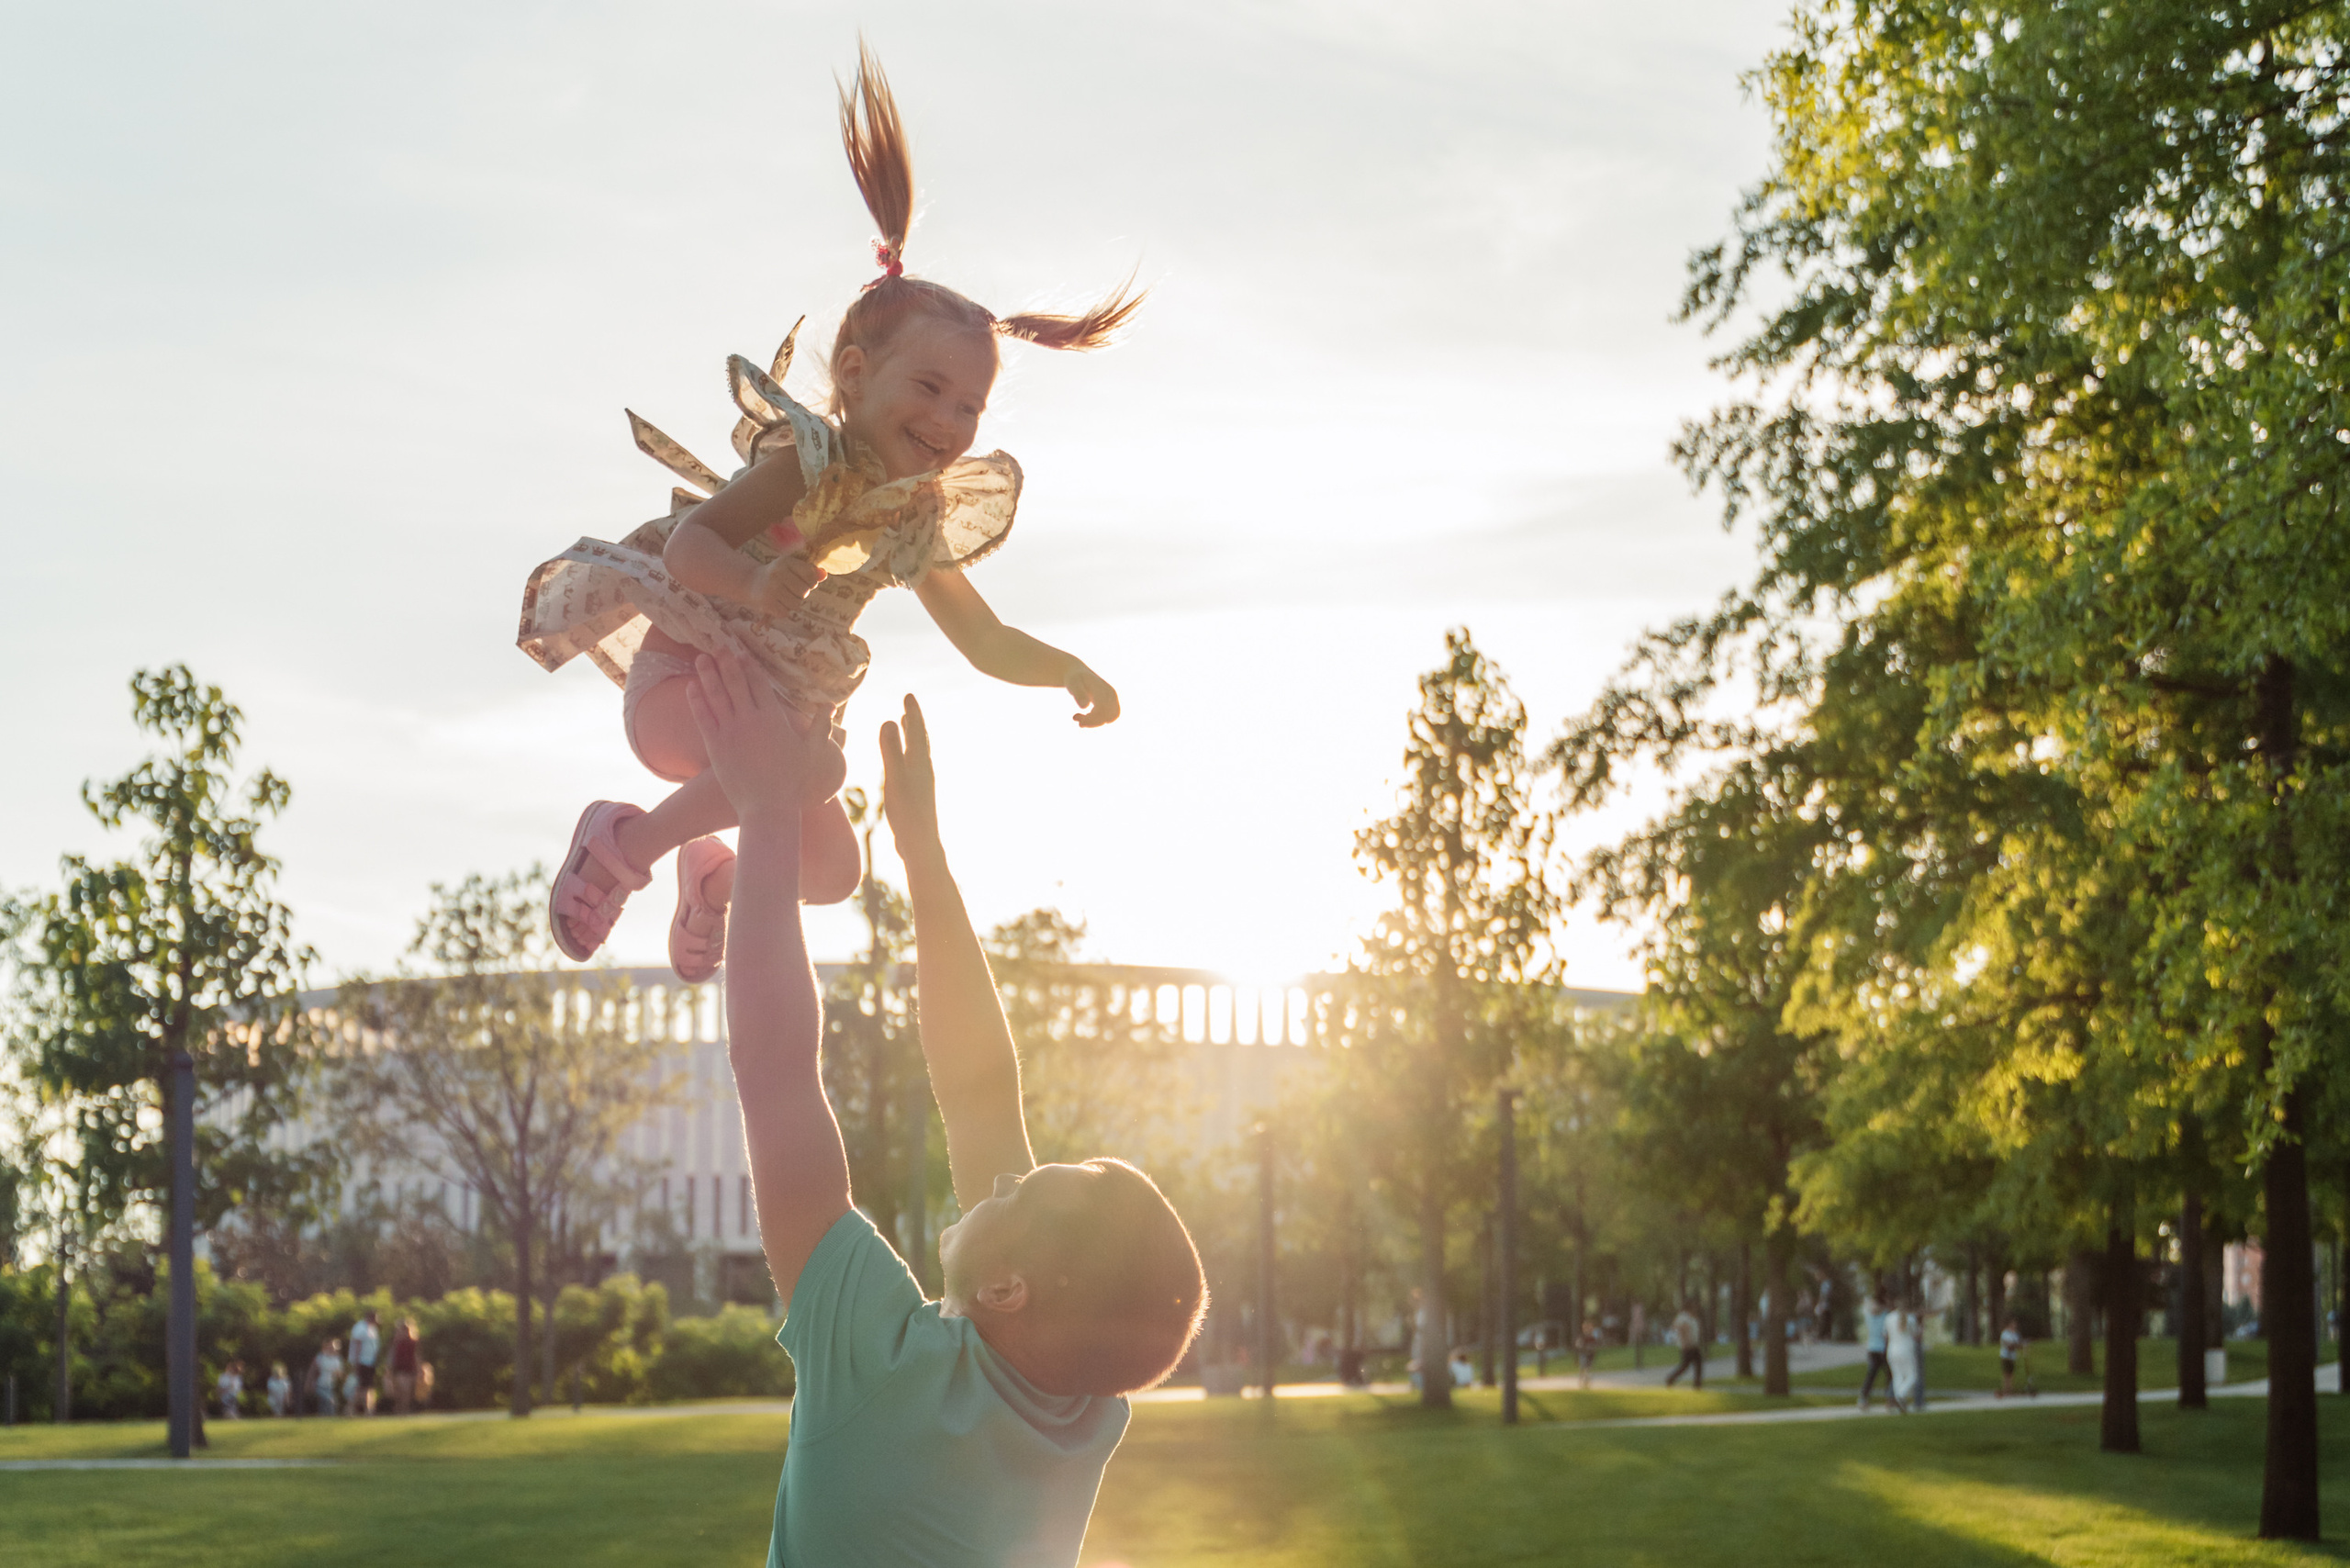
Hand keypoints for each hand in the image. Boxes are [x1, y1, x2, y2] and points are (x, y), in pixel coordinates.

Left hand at [684, 651, 844, 819]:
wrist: (767, 806)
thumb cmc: (793, 781)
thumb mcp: (813, 751)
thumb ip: (820, 726)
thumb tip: (830, 705)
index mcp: (774, 717)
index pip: (759, 684)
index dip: (749, 666)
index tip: (741, 652)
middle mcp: (750, 719)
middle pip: (735, 683)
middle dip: (726, 662)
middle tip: (718, 646)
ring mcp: (730, 731)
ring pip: (716, 695)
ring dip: (708, 675)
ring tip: (701, 658)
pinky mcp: (715, 745)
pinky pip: (703, 717)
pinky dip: (696, 700)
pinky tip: (691, 687)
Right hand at [747, 555, 824, 614]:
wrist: (749, 582)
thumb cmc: (776, 575)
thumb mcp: (791, 568)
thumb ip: (809, 571)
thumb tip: (824, 574)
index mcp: (785, 562)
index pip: (810, 575)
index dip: (811, 582)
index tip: (803, 581)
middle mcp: (777, 573)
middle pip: (804, 592)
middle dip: (801, 594)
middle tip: (790, 590)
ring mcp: (771, 588)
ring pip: (796, 604)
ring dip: (792, 603)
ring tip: (782, 596)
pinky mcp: (766, 602)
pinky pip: (785, 612)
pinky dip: (782, 610)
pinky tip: (775, 602)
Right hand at [879, 694, 941, 860]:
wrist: (920, 843)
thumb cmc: (907, 811)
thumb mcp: (895, 777)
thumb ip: (891, 749)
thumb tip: (888, 720)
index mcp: (919, 762)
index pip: (916, 730)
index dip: (912, 712)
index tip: (909, 695)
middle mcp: (924, 769)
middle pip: (920, 738)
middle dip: (914, 721)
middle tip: (910, 705)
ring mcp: (923, 782)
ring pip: (919, 751)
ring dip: (913, 736)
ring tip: (908, 726)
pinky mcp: (918, 794)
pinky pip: (914, 764)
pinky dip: (909, 753)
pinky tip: (905, 762)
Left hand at [1065, 662, 1119, 727]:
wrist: (1078, 674)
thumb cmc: (1075, 679)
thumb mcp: (1073, 684)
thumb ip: (1078, 694)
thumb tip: (1084, 706)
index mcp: (1103, 690)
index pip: (1103, 710)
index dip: (1093, 720)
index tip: (1080, 723)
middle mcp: (1111, 695)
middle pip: (1109, 716)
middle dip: (1093, 722)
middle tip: (1075, 717)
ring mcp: (1113, 699)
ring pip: (1109, 718)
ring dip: (1094, 722)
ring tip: (1079, 716)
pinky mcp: (1111, 704)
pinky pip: (1108, 717)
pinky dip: (1097, 720)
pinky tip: (1085, 715)